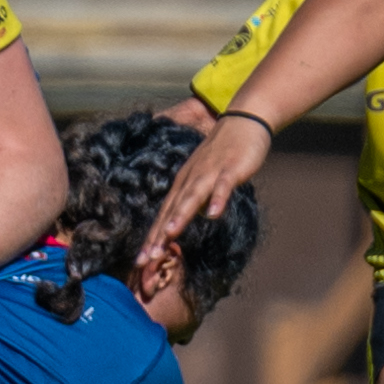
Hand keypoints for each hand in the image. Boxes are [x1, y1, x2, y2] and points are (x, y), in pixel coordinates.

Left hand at [141, 112, 271, 263]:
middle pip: (172, 210)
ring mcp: (210, 173)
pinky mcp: (230, 169)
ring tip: (169, 235)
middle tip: (146, 258)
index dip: (152, 238)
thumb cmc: (223, 153)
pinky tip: (214, 215)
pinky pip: (223, 186)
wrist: (243, 121)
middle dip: (158, 235)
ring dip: (180, 216)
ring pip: (192, 197)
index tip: (141, 261)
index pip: (163, 215)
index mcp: (182, 184)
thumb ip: (197, 198)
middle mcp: (190, 179)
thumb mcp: (204, 179)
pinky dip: (218, 200)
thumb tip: (191, 218)